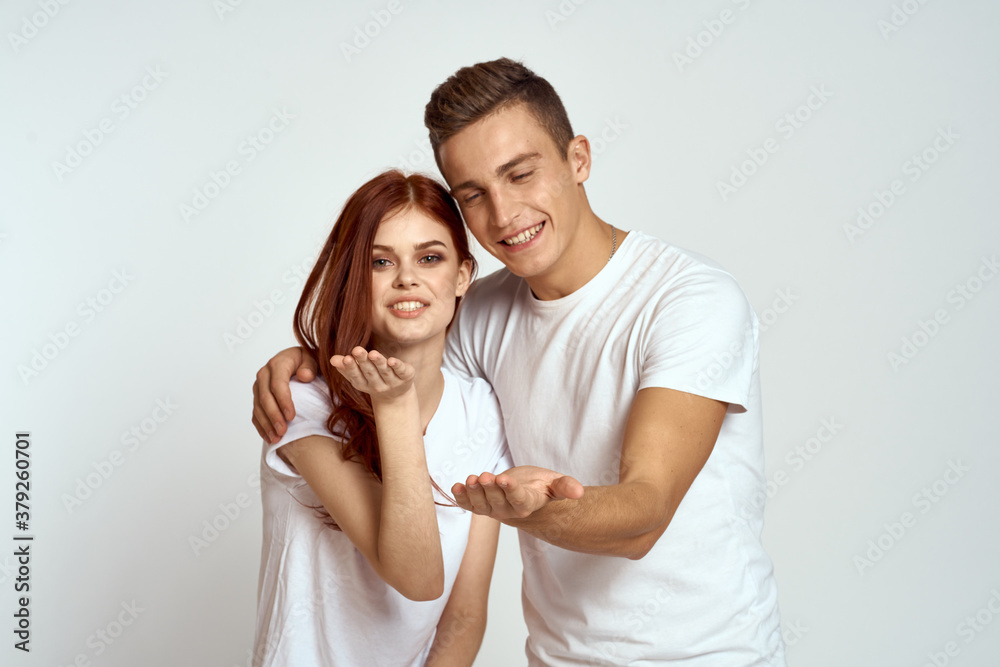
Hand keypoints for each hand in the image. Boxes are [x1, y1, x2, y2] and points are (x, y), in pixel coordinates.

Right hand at [252, 347, 318, 443]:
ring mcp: (259, 387)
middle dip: (274, 416)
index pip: (277, 384)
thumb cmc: (307, 361)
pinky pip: (256, 414)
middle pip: (265, 397)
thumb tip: (305, 376)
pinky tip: (269, 437)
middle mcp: (264, 374)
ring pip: (258, 407)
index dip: (283, 401)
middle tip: (283, 431)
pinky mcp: (257, 397)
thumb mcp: (312, 359)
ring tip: (276, 438)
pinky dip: (262, 427)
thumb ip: (310, 366)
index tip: (292, 416)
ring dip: (266, 424)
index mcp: (277, 363)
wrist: (298, 360)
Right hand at [331, 347, 414, 402]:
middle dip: (363, 361)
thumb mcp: (358, 376)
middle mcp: (378, 385)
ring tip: (372, 353)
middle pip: (370, 372)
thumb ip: (345, 367)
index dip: (351, 368)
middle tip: (357, 350)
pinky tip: (392, 360)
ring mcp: (392, 382)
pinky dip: (397, 366)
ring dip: (379, 362)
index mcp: (364, 384)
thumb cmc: (373, 379)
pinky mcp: (406, 377)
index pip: (356, 376)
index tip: (346, 358)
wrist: (396, 396)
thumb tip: (333, 359)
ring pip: (385, 371)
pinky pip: (401, 371)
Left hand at [451, 466, 583, 520]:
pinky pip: (468, 505)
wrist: (526, 494)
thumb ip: (565, 487)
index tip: (504, 479)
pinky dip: (460, 497)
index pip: (518, 499)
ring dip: (474, 492)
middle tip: (485, 476)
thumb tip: (579, 492)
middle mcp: (508, 510)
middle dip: (490, 488)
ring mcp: (492, 509)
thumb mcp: (555, 484)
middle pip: (497, 501)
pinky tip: (456, 487)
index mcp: (527, 503)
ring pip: (481, 504)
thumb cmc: (541, 487)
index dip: (510, 490)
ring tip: (470, 480)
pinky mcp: (480, 506)